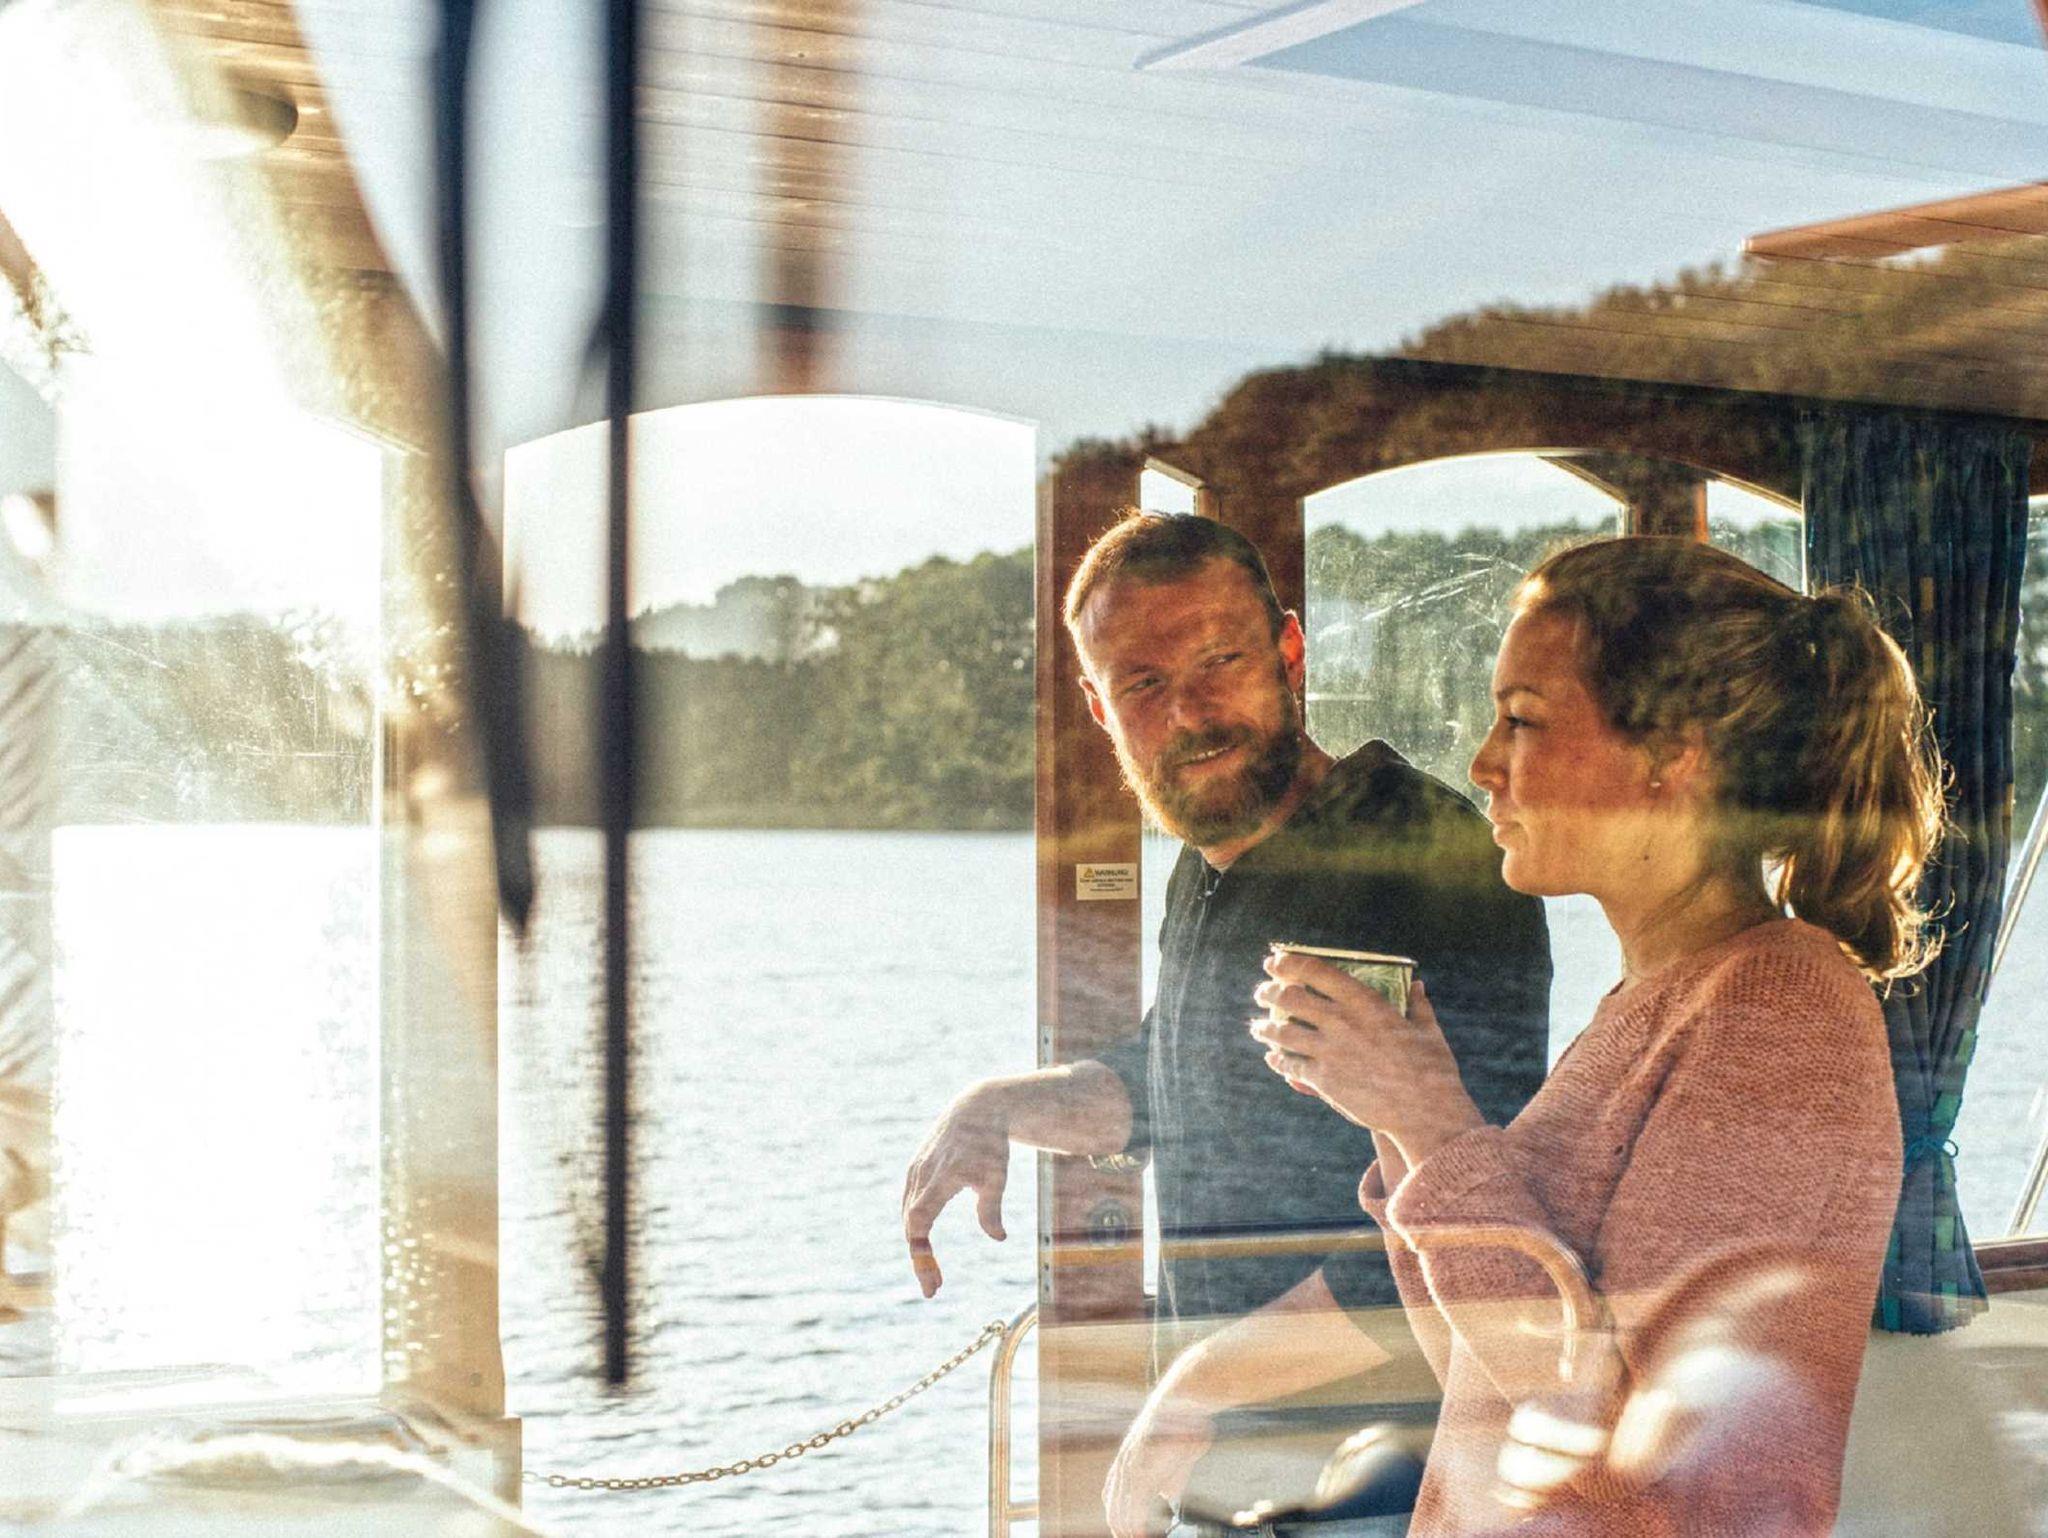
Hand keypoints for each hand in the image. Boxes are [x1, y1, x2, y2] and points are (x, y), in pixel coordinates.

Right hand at [901, 1083, 1011, 1296]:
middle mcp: (922, 1175)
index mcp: (941, 1177)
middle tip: (934, 1288)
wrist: (976, 1108)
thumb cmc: (990, 1144)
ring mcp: (915, 1171)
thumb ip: (992, 1209)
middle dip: (921, 1259)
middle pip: (910, 1226)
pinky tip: (926, 1247)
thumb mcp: (997, 1177)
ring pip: (907, 1216)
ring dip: (917, 1247)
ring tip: (933, 1274)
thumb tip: (999, 1238)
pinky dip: (915, 1228)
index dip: (921, 1253)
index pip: (918, 1221)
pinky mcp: (915, 1170)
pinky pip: (909, 1204)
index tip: (932, 1281)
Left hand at [1102, 1378, 1214, 1537]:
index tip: (1123, 1531)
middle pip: (1112, 1504)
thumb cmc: (1185, 1427)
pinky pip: (1134, 1501)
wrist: (1187, 1401)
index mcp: (1128, 1459)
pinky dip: (1135, 1521)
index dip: (1116, 1515)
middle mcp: (1124, 1462)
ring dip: (1125, 1528)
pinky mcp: (1143, 1465)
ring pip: (1120, 1506)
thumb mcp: (1176, 1458)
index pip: (1112, 1495)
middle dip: (1118, 1526)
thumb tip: (1168, 1495)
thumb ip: (1170, 1477)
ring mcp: (1132, 1464)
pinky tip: (1139, 1533)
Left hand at [1250, 955, 1482, 1163]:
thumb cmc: (1433, 1070)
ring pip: (1282, 1032)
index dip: (1288, 963)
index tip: (1274, 962)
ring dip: (1265, 1028)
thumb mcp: (1428, 1031)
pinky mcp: (1324, 1079)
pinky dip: (1278, 1059)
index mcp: (1365, 1002)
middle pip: (1289, 998)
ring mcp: (1329, 1050)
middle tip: (1262, 992)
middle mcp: (1341, 1021)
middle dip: (1269, 992)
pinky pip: (1290, 1064)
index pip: (1315, 971)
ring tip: (1259, 1028)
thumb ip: (1418, 1005)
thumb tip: (1418, 985)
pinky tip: (1273, 1058)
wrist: (1425, 1113)